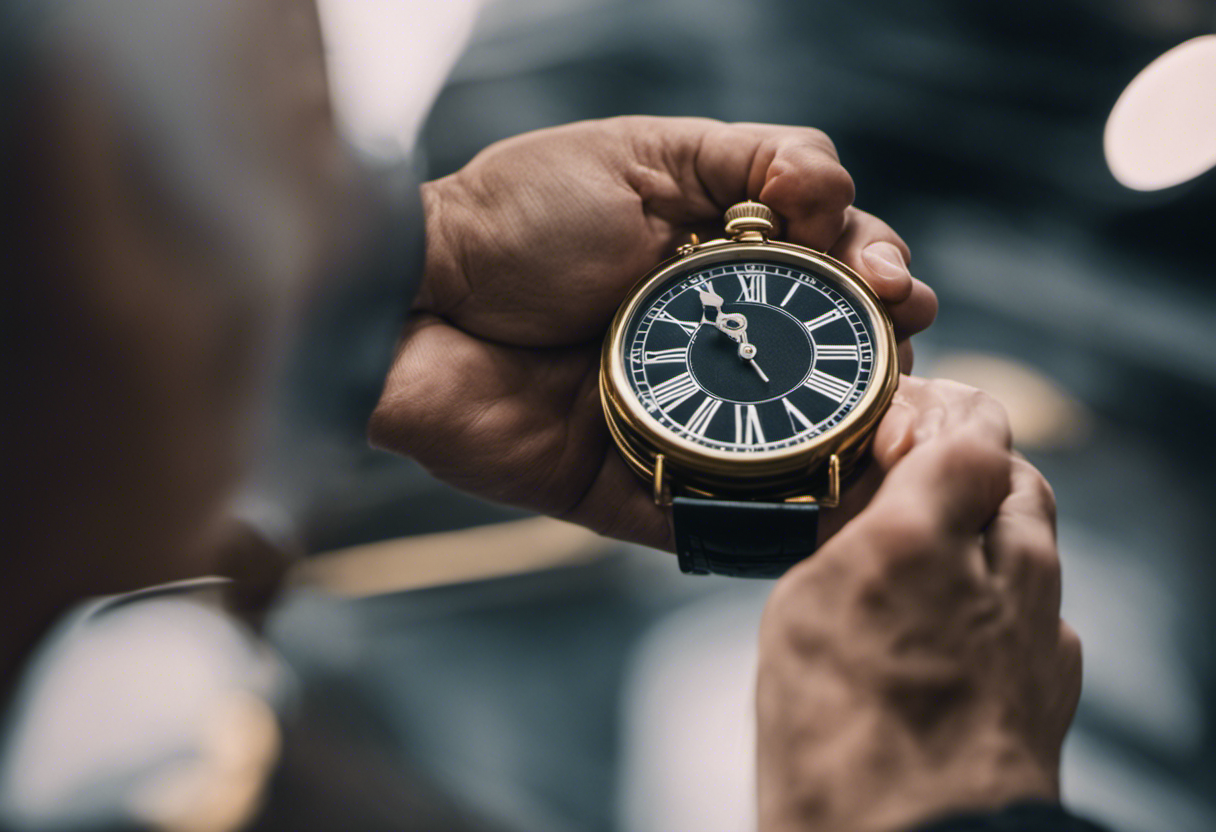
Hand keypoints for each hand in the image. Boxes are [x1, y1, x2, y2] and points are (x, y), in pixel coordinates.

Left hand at [369, 117, 936, 548]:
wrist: (411, 301)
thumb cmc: (516, 219)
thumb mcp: (641, 153)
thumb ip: (746, 158)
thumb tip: (835, 189)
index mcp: (722, 269)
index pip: (829, 275)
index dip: (875, 276)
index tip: (889, 283)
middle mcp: (712, 349)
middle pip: (830, 366)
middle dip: (882, 358)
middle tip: (897, 347)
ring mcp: (680, 424)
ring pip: (793, 450)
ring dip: (855, 447)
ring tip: (892, 431)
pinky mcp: (636, 491)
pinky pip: (718, 522)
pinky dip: (780, 527)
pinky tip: (837, 511)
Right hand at [756, 377, 1081, 831]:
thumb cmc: (843, 748)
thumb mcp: (801, 612)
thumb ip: (850, 539)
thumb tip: (870, 515)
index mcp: (922, 537)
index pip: (969, 426)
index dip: (934, 418)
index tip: (896, 435)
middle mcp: (1003, 569)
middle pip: (1013, 474)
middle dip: (966, 467)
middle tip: (909, 489)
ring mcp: (1040, 624)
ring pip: (1032, 537)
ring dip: (986, 530)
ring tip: (927, 562)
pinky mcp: (1055, 676)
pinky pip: (1039, 604)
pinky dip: (1002, 596)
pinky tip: (952, 630)